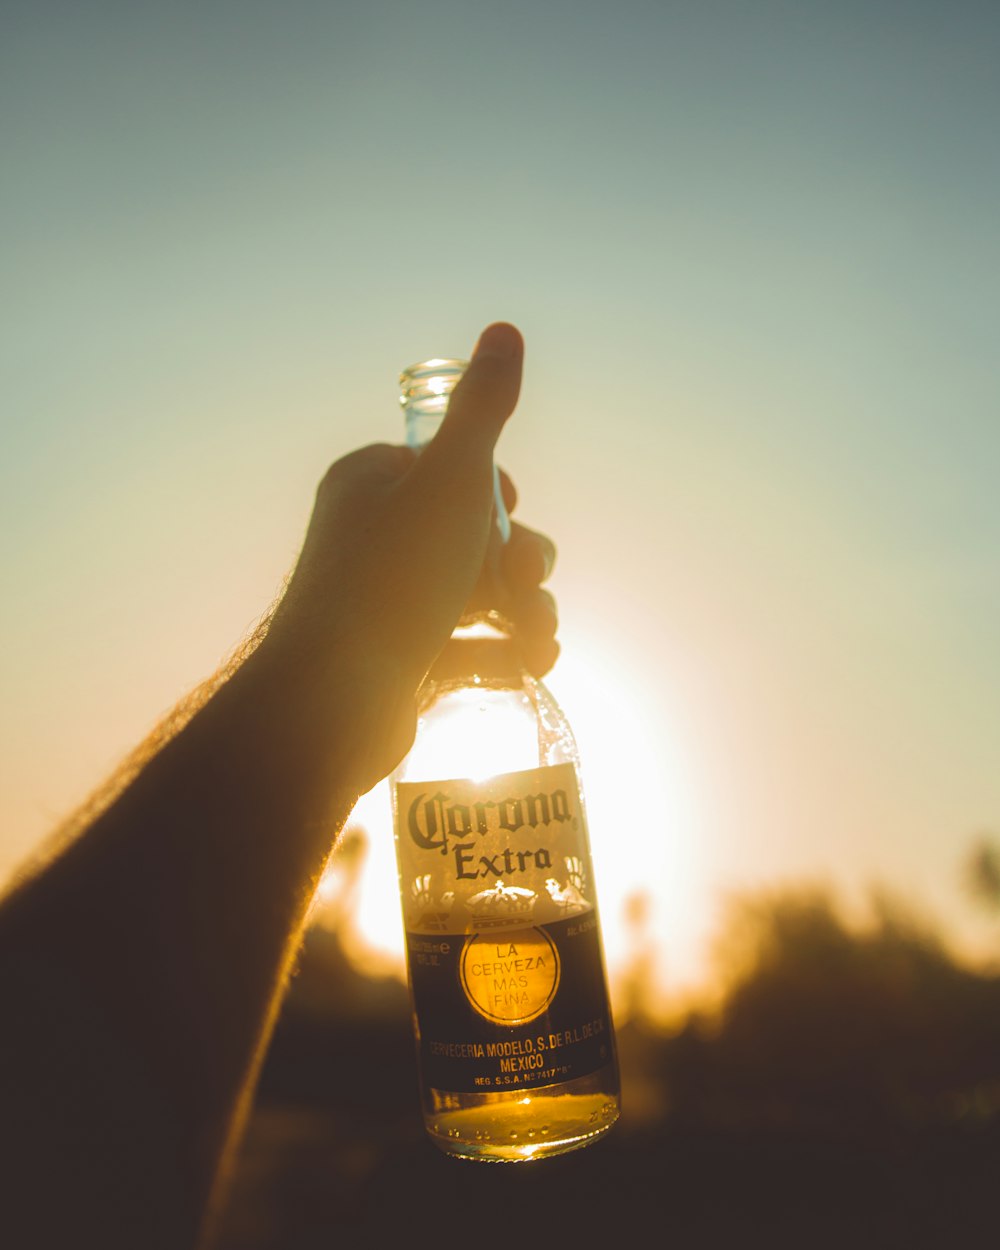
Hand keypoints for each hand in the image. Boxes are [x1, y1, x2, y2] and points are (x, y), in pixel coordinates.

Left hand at [265, 322, 558, 780]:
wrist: (333, 704)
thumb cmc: (390, 584)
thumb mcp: (449, 482)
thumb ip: (482, 411)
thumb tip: (504, 331)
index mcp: (372, 484)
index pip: (452, 470)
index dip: (497, 492)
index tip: (507, 510)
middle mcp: (375, 539)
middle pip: (480, 537)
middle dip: (523, 564)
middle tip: (525, 588)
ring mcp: (390, 605)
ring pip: (485, 596)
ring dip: (527, 613)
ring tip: (537, 639)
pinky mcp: (406, 661)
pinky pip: (473, 645)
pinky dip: (506, 652)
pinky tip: (529, 665)